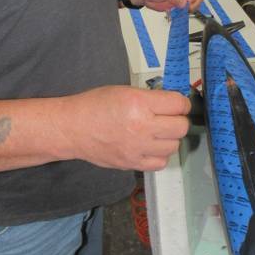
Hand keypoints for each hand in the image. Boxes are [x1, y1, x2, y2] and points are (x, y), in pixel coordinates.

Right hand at [59, 85, 189, 171]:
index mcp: (139, 103)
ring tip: (157, 131)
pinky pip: (161, 162)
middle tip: (168, 117)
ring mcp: (138, 148)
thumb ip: (151, 98)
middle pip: (181, 127)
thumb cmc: (94, 106)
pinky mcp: (133, 163)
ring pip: (174, 146)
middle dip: (177, 119)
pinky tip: (150, 145)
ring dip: (169, 138)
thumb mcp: (125, 91)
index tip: (177, 103)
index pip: (179, 104)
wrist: (73, 128)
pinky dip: (160, 154)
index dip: (181, 102)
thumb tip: (173, 104)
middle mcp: (141, 127)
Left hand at [128, 0, 202, 11]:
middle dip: (195, 2)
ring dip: (191, 8)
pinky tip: (181, 13)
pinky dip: (185, 12)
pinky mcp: (178, 3)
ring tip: (183, 11)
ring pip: (194, 2)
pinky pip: (186, 8)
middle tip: (188, 8)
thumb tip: (184, 2)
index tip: (188, 2)